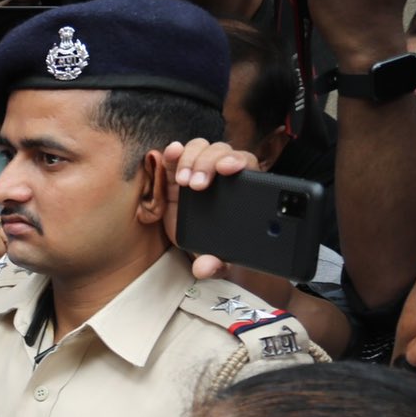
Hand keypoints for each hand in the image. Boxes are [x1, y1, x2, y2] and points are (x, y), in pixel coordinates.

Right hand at [160, 137, 257, 279]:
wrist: (198, 247)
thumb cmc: (217, 249)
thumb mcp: (221, 261)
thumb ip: (217, 265)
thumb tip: (204, 268)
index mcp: (243, 189)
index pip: (246, 163)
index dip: (237, 160)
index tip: (228, 169)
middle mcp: (221, 175)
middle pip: (220, 152)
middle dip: (208, 164)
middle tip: (196, 186)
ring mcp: (199, 172)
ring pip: (200, 148)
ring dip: (190, 159)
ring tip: (182, 181)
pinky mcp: (176, 175)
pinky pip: (176, 155)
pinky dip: (173, 152)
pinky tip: (170, 153)